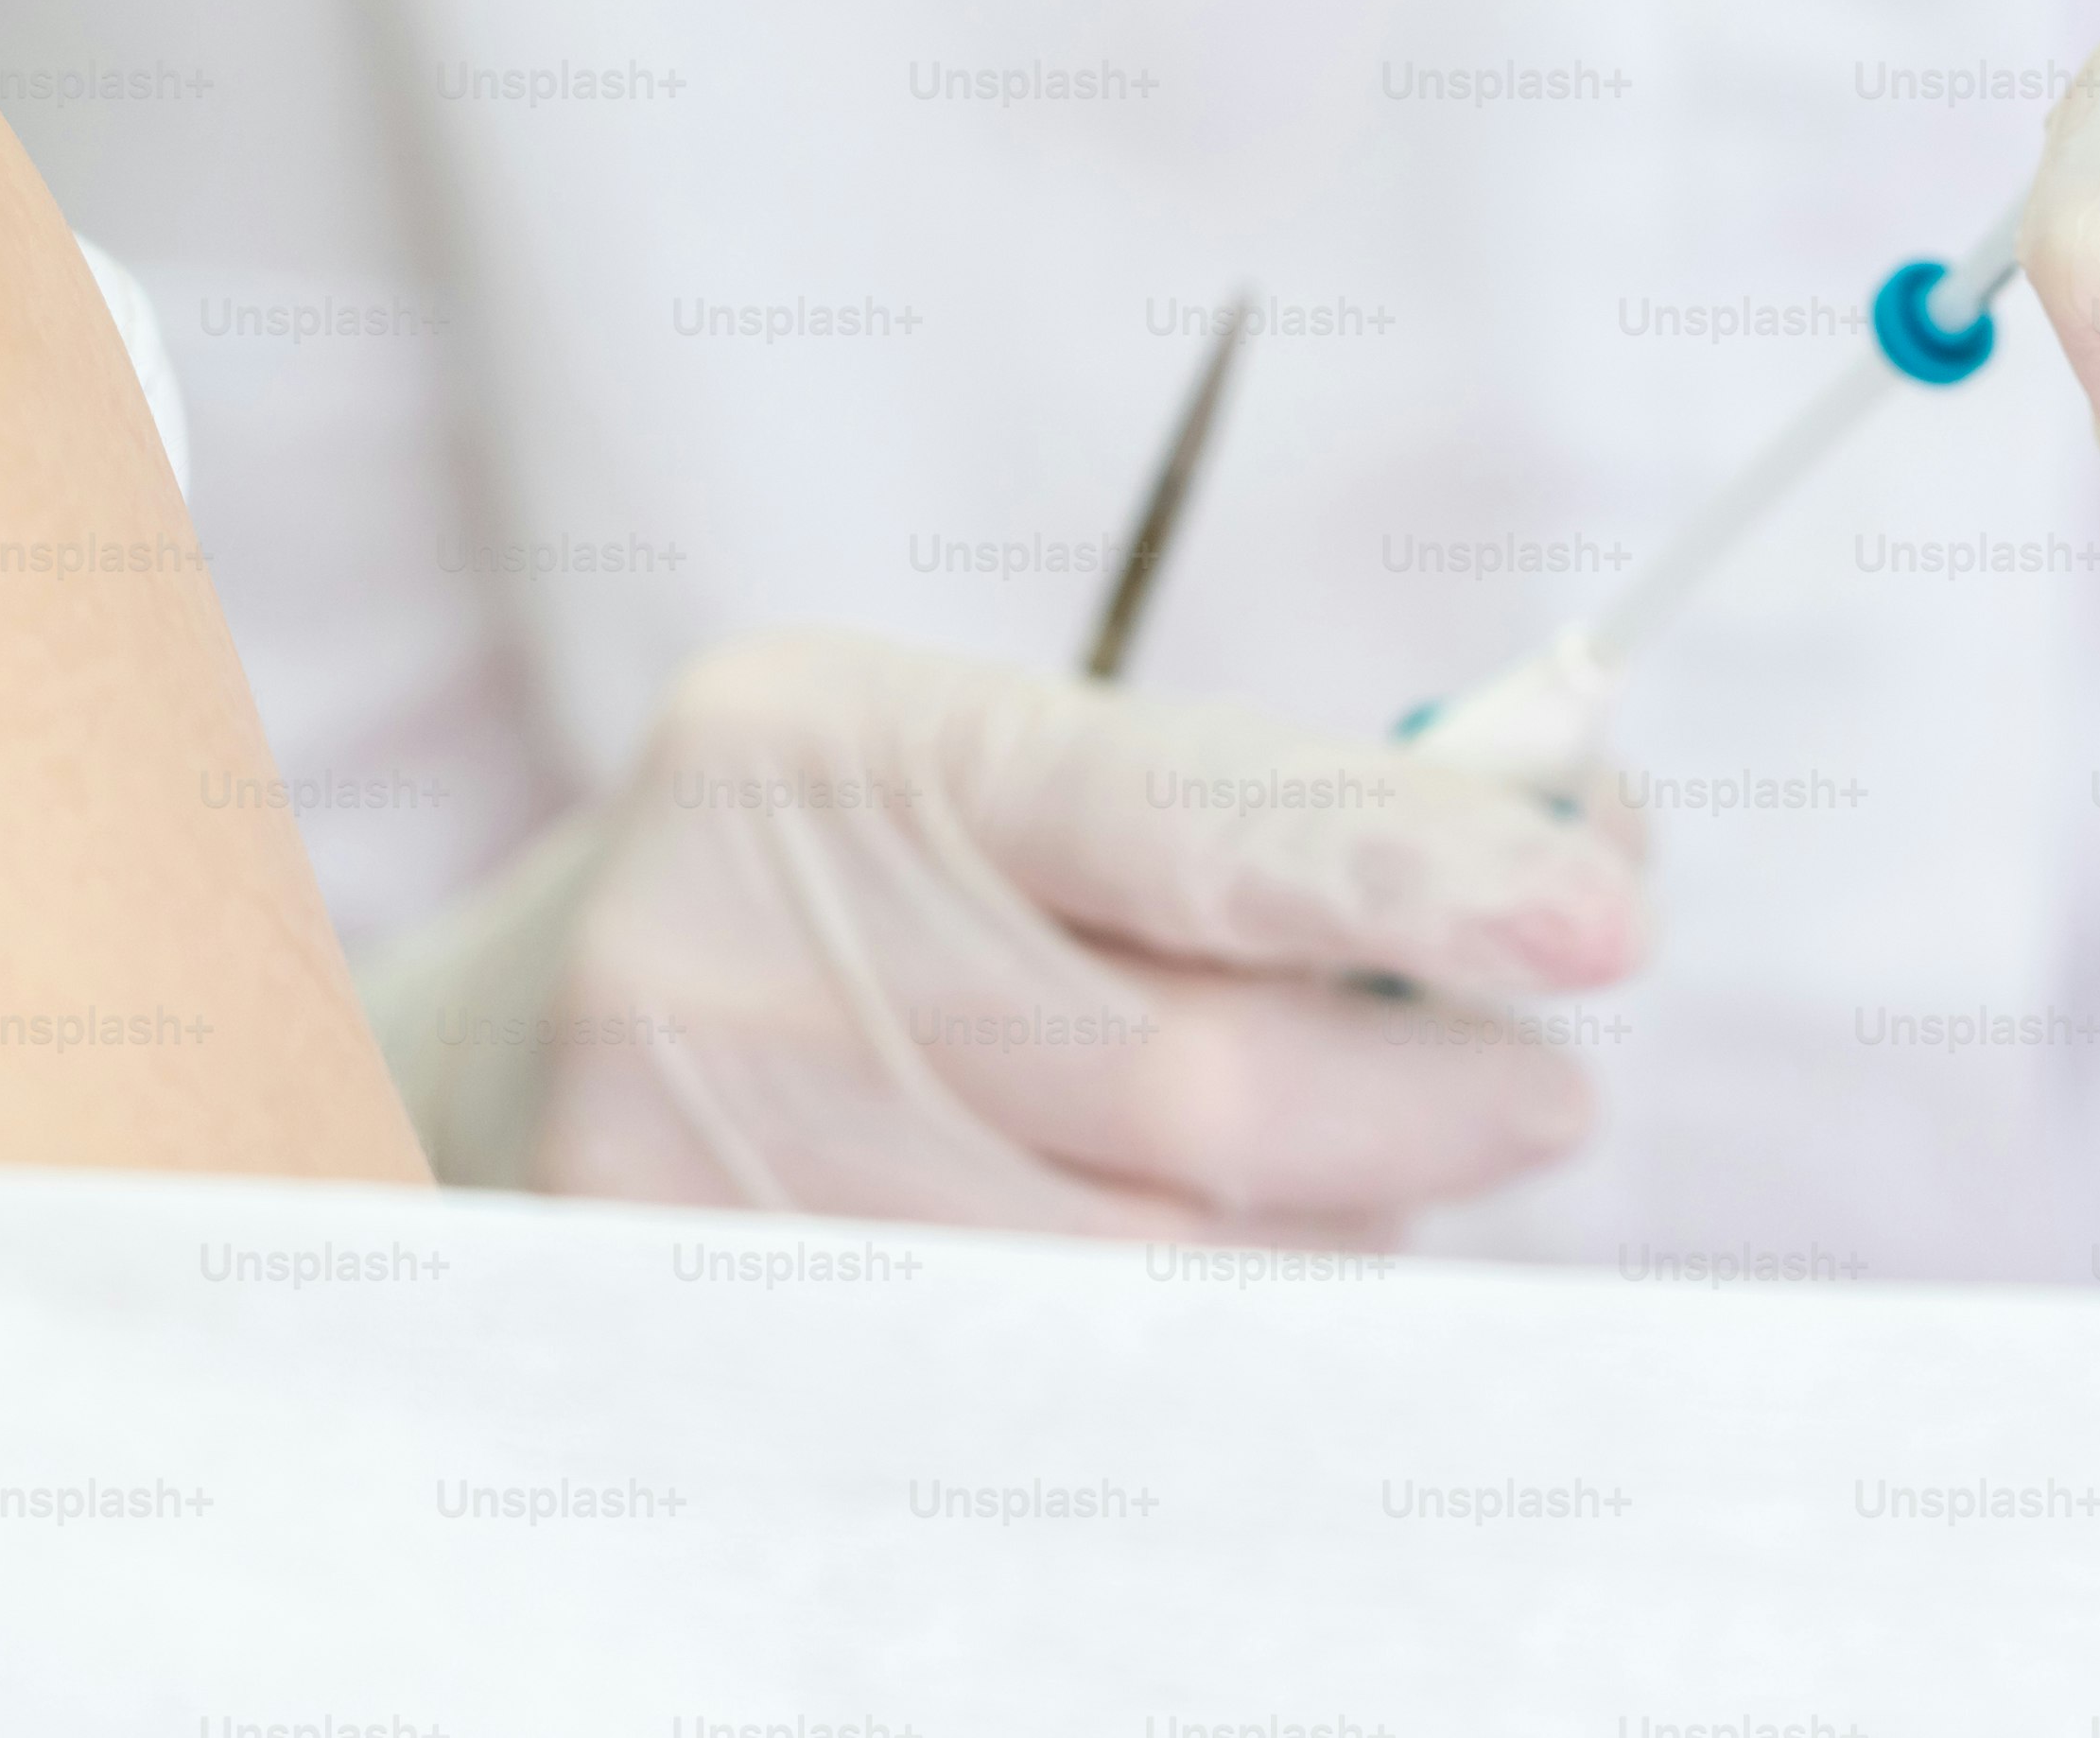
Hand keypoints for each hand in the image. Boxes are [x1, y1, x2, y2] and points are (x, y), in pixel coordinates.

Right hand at [374, 629, 1641, 1236]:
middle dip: (1422, 1093)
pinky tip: (1212, 1258)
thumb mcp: (981, 778)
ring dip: (1317, 1229)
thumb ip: (1239, 815)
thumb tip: (1561, 857)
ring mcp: (680, 1147)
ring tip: (1349, 1166)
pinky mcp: (689, 1319)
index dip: (1404, 868)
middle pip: (1187, 1083)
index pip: (1170, 809)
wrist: (497, 1047)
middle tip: (1543, 1088)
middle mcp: (728, 931)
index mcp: (825, 732)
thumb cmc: (837, 894)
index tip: (1602, 906)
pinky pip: (1048, 1367)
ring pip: (1146, 1263)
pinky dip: (1196, 1324)